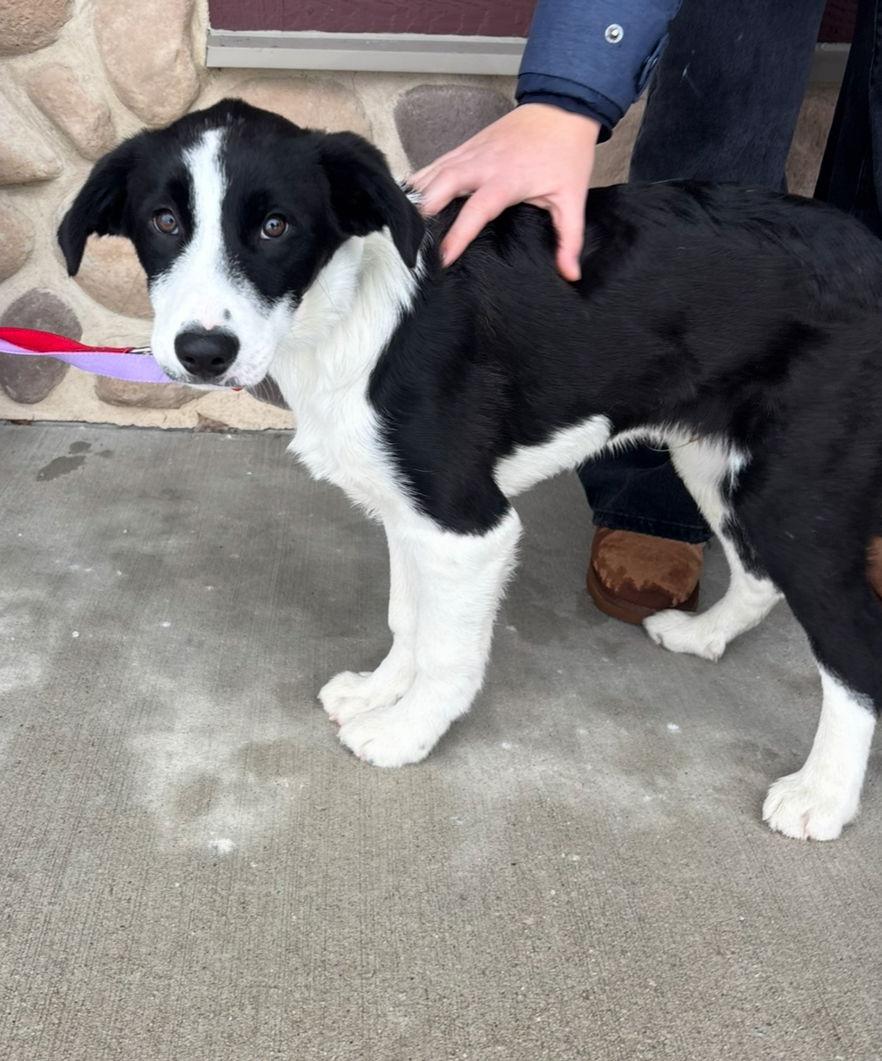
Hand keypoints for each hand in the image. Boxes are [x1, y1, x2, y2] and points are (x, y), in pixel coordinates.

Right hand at [410, 103, 600, 281]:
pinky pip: (436, 163)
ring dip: (416, 197)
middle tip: (409, 240)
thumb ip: (569, 239)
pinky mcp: (466, 146)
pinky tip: (407, 197)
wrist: (563, 107)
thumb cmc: (566, 154)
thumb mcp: (572, 199)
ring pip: (434, 173)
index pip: (477, 210)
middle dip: (423, 211)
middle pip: (443, 185)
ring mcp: (471, 152)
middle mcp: (483, 164)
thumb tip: (570, 274)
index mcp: (507, 180)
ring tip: (399, 223)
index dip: (459, 234)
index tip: (443, 258)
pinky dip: (420, 180)